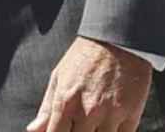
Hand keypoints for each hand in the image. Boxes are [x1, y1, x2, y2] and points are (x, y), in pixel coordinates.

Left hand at [26, 36, 152, 131]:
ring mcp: (110, 115)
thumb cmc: (84, 58)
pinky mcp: (131, 115)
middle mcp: (87, 111)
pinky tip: (109, 126)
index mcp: (65, 102)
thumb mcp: (58, 77)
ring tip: (93, 125)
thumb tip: (33, 130)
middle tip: (78, 126)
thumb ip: (46, 108)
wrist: (117, 42)